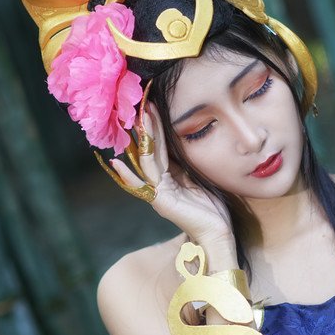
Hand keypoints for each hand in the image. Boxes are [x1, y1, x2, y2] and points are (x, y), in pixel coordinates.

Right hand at [110, 104, 233, 246]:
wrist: (218, 234)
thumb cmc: (212, 209)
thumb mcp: (200, 178)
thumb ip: (188, 163)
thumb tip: (184, 140)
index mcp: (171, 175)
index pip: (160, 145)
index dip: (156, 125)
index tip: (153, 103)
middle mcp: (160, 182)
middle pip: (151, 148)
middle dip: (148, 125)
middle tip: (143, 101)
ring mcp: (158, 192)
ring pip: (147, 159)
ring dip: (143, 137)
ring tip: (138, 116)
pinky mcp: (160, 202)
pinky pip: (143, 184)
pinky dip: (127, 175)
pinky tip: (115, 162)